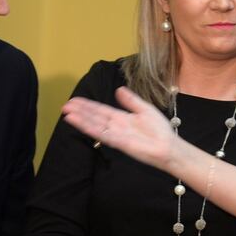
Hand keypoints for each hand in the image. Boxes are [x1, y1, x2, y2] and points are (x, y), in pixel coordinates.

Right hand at [63, 87, 179, 172]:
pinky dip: (91, 128)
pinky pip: (102, 134)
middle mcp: (116, 126)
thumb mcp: (145, 109)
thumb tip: (118, 89)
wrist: (169, 147)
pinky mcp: (119, 142)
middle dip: (81, 111)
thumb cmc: (160, 130)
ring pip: (95, 125)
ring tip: (67, 113)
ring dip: (81, 119)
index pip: (101, 110)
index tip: (74, 100)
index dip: (88, 105)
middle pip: (95, 117)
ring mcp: (117, 134)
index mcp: (122, 118)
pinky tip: (81, 123)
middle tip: (65, 105)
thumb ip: (131, 100)